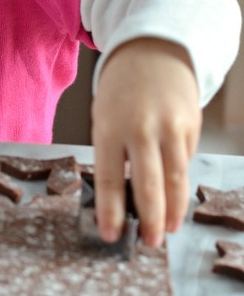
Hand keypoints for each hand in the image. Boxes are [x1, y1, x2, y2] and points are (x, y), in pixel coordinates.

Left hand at [91, 37, 201, 246]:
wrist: (152, 51)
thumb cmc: (120, 91)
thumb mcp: (105, 117)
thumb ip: (114, 153)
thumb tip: (125, 198)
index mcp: (109, 127)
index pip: (108, 178)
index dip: (110, 211)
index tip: (111, 236)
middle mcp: (141, 128)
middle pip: (148, 185)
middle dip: (150, 220)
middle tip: (149, 244)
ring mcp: (170, 127)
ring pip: (175, 179)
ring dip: (174, 210)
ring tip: (168, 230)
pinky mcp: (191, 126)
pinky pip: (186, 161)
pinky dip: (180, 180)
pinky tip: (175, 193)